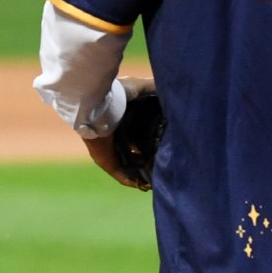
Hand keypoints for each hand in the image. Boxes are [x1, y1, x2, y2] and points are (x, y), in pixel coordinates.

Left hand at [84, 73, 157, 188]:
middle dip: (151, 159)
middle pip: (137, 153)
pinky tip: (145, 185)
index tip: (168, 146)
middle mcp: (118, 137)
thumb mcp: (141, 87)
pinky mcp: (106, 161)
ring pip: (130, 166)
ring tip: (158, 177)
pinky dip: (133, 181)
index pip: (141, 136)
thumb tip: (174, 92)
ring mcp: (110, 151)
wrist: (97, 103)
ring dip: (144, 172)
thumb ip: (156, 88)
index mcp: (125, 122)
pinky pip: (121, 176)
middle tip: (166, 164)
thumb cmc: (118, 94)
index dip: (154, 142)